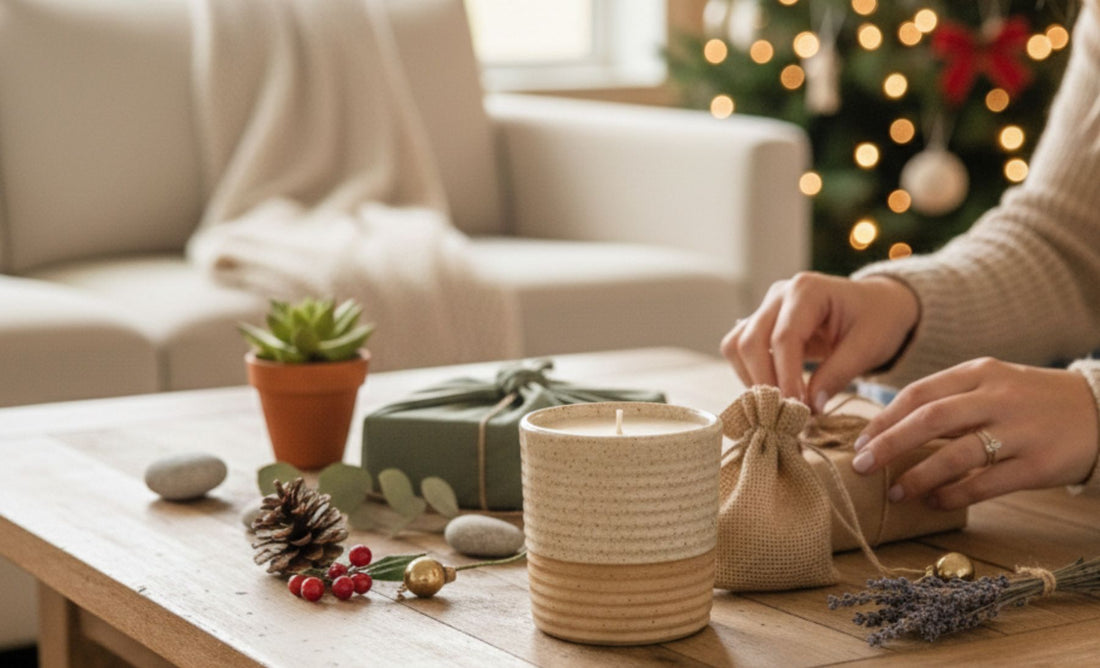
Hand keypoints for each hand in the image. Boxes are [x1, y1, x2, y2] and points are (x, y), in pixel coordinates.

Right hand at [721, 272, 919, 409]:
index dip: (787, 377)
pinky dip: (749, 374)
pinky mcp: (760, 324)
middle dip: (764, 382)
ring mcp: (766, 308)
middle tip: (786, 413)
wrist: (877, 305)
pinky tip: (773, 392)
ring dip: (751, 379)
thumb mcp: (867, 347)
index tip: (798, 409)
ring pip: (736, 346)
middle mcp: (779, 294)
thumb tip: (810, 409)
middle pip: (750, 341)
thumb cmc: (877, 320)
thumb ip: (837, 375)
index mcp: (808, 290)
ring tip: (779, 404)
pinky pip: (739, 350)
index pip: (784, 338)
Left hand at [850, 357, 1099, 508]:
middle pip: (930, 419)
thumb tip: (889, 428)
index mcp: (979, 373)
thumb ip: (948, 400)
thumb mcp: (992, 384)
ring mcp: (1020, 431)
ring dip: (918, 475)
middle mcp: (997, 397)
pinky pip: (987, 483)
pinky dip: (955, 494)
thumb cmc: (1030, 401)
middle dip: (888, 444)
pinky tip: (934, 502)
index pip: (918, 393)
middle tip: (861, 466)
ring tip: (894, 492)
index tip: (859, 441)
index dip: (883, 419)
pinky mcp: (1038, 464)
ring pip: (957, 454)